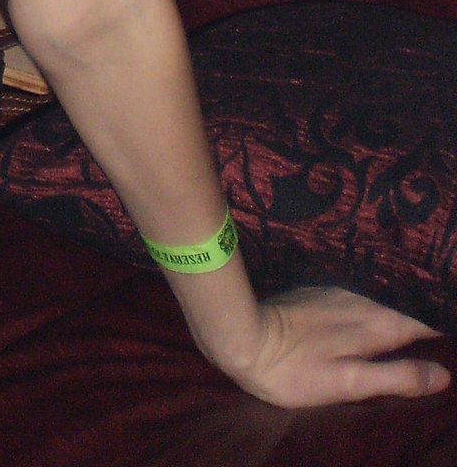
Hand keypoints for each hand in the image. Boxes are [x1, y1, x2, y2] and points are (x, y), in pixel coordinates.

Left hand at [220, 287, 450, 408]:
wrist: (240, 335)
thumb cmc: (294, 369)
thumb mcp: (350, 383)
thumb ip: (396, 377)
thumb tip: (442, 375)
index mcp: (374, 323)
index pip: (420, 322)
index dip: (437, 331)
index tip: (448, 338)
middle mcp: (359, 301)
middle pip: (401, 309)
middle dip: (419, 322)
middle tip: (433, 336)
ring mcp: (335, 294)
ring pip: (378, 301)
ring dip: (395, 313)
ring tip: (409, 328)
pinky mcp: (315, 294)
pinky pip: (356, 298)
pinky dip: (369, 309)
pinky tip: (368, 318)